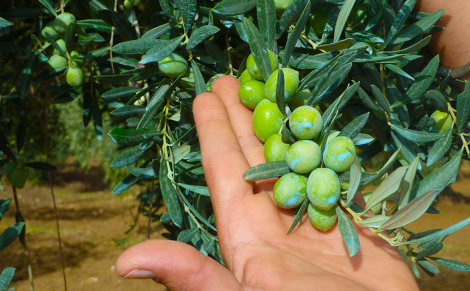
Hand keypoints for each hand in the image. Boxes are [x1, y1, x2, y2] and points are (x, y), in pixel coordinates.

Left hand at [115, 76, 418, 289]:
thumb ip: (194, 277)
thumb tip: (122, 262)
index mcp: (245, 232)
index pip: (224, 169)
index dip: (213, 131)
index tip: (204, 95)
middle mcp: (275, 218)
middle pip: (255, 155)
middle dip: (242, 116)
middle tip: (233, 77)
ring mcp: (312, 214)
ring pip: (291, 157)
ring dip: (282, 124)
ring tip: (272, 88)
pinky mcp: (346, 216)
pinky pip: (331, 170)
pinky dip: (324, 144)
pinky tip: (316, 121)